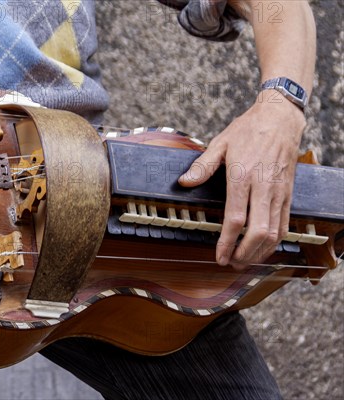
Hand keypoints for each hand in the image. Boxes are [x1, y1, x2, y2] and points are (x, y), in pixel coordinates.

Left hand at [179, 95, 305, 269]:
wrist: (280, 117)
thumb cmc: (248, 130)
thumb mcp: (220, 143)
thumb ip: (202, 166)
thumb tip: (184, 182)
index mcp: (243, 175)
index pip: (235, 218)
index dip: (227, 242)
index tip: (219, 256)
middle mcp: (263, 186)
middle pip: (258, 231)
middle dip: (244, 253)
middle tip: (230, 263)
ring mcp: (279, 191)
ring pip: (274, 232)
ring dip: (259, 252)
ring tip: (243, 261)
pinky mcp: (289, 193)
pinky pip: (285, 224)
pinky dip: (274, 242)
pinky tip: (262, 249)